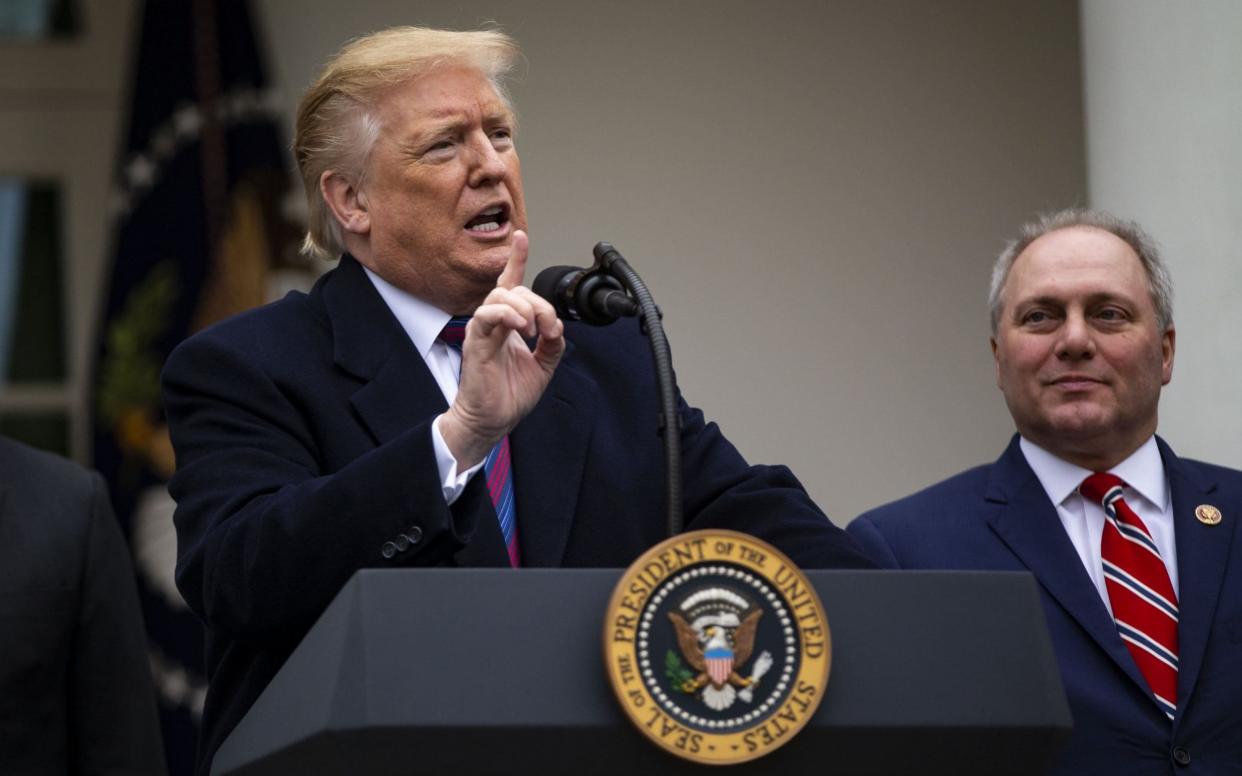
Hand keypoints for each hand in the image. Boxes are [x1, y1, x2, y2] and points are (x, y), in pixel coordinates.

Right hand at [439, 230, 564, 467]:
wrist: (493, 420)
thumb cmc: (510, 395)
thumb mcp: (544, 366)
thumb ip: (553, 343)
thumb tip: (558, 326)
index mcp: (509, 325)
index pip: (511, 286)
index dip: (516, 260)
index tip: (521, 237)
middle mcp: (495, 323)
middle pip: (514, 290)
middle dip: (538, 302)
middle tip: (548, 327)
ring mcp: (484, 330)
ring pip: (500, 297)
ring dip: (524, 307)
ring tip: (533, 329)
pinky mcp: (476, 341)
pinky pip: (487, 315)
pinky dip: (506, 315)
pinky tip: (520, 327)